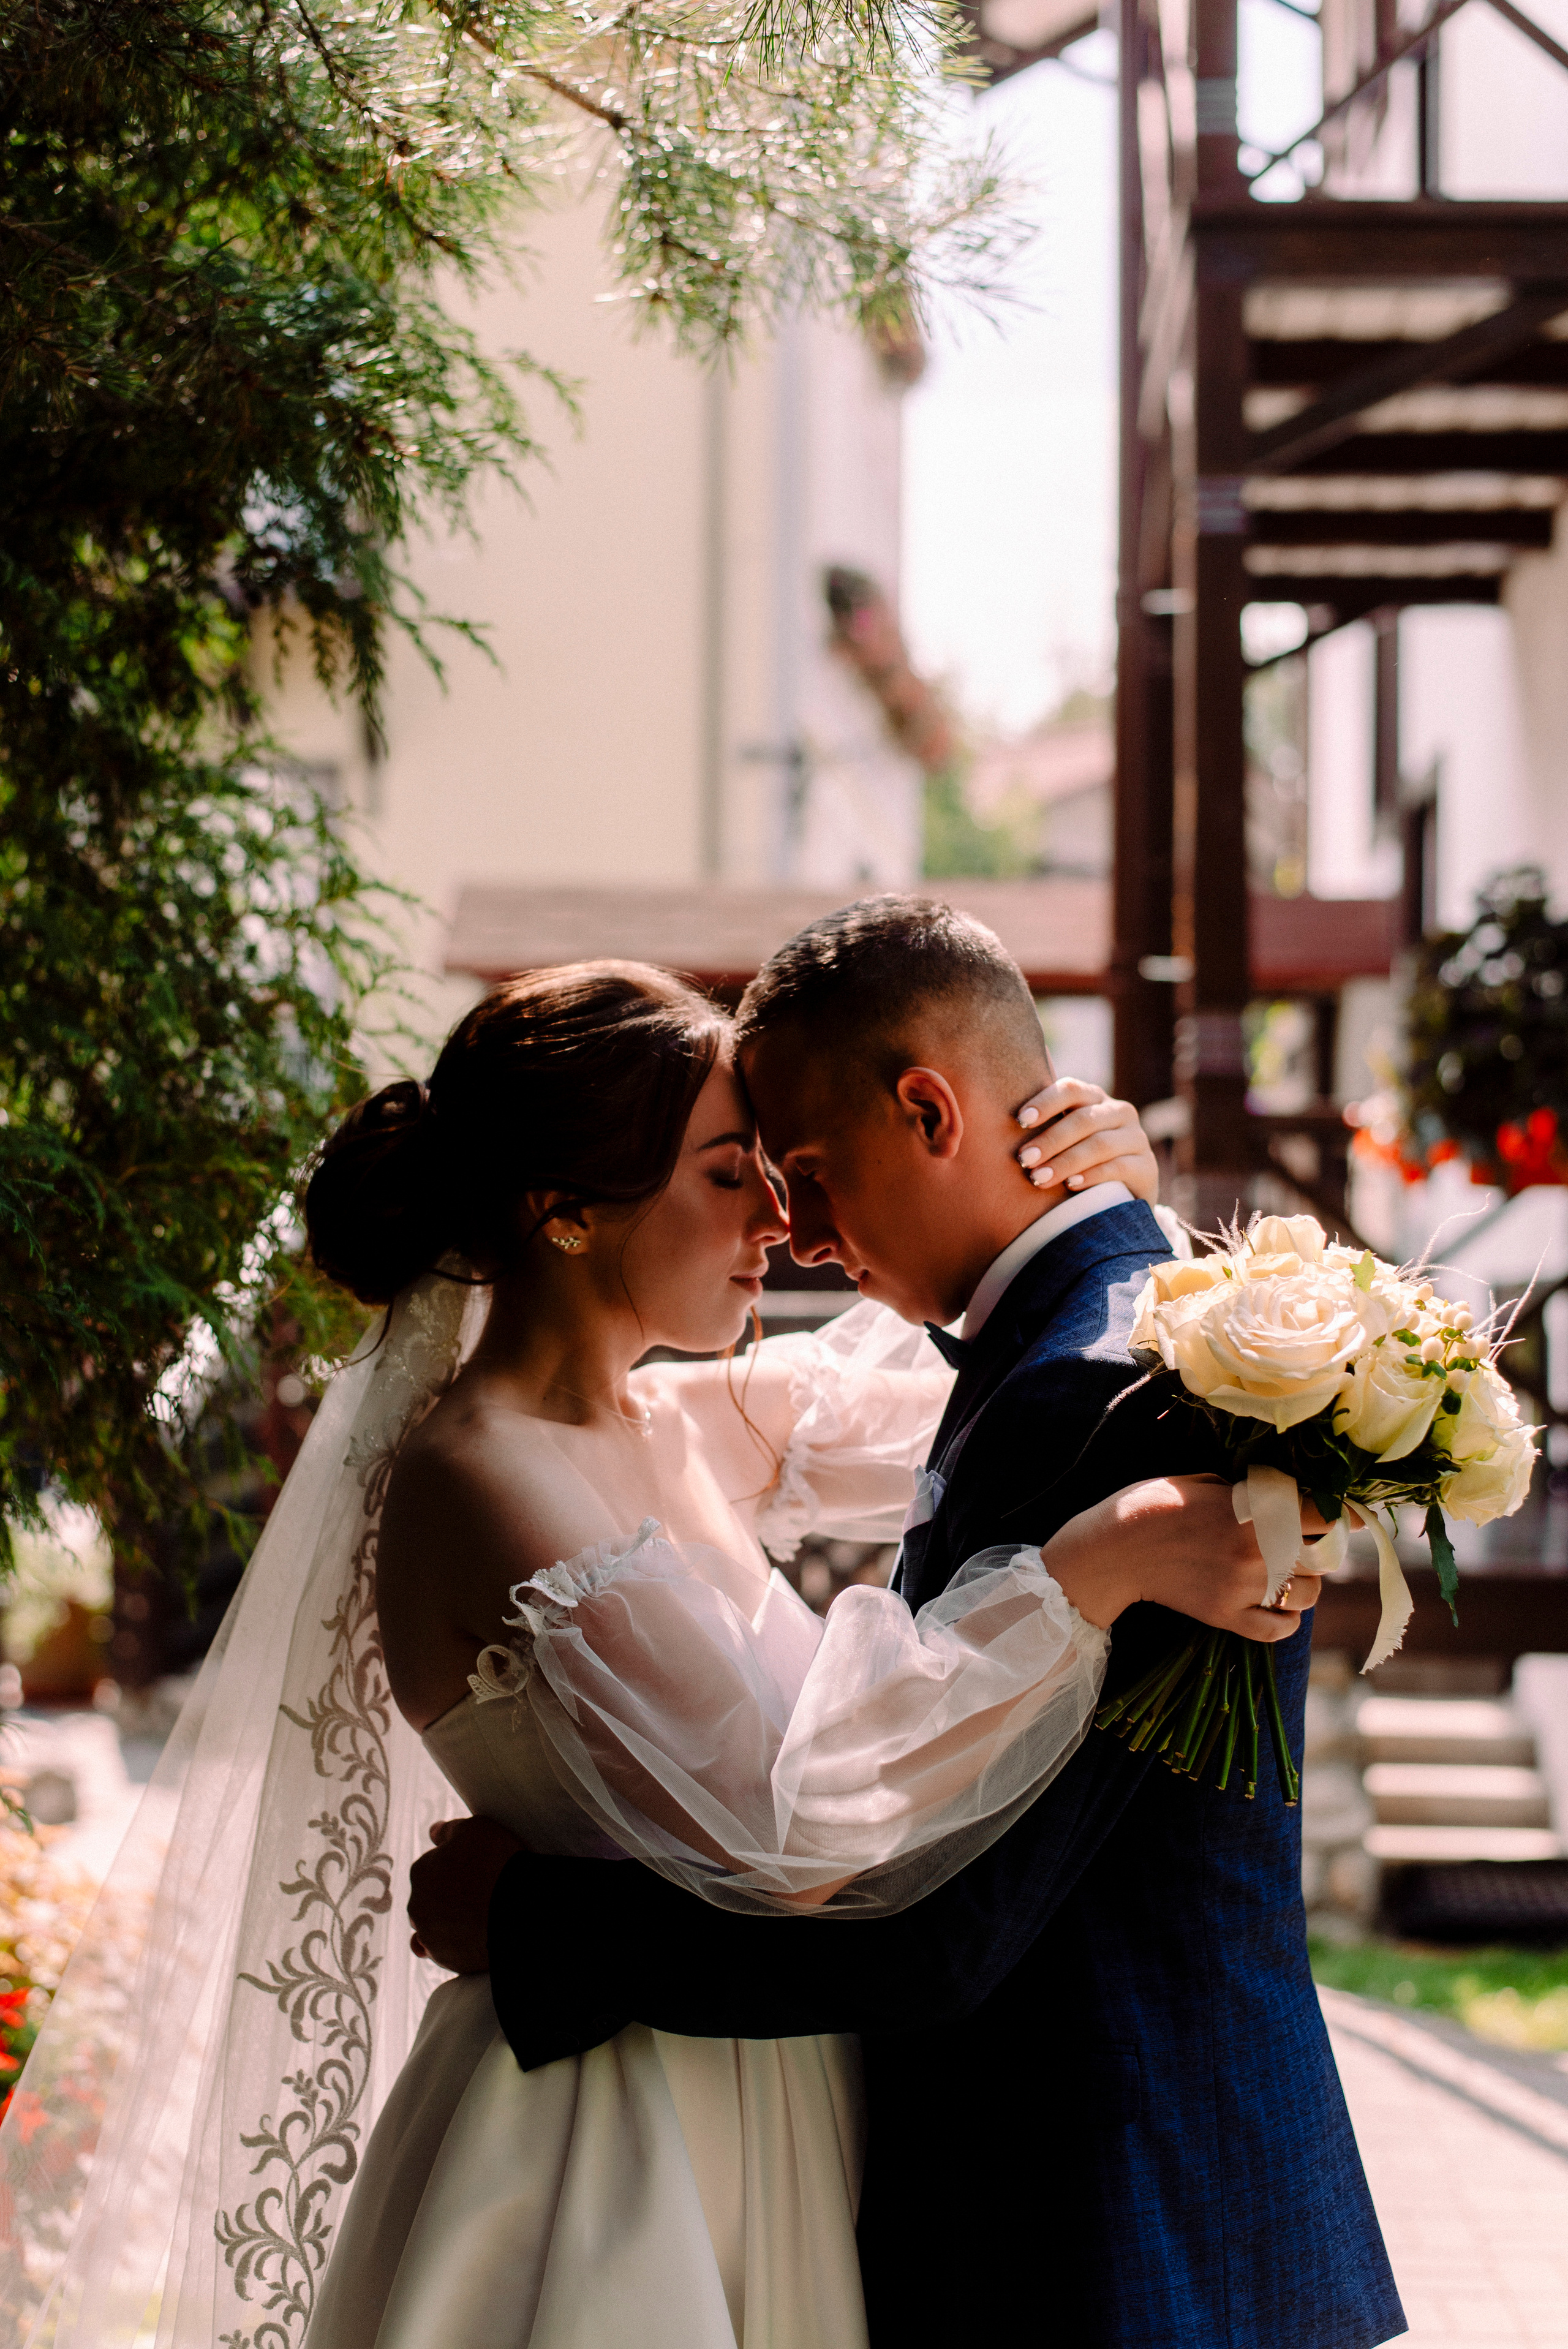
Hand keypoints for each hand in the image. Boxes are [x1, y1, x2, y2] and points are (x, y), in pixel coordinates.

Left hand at [408, 1815, 522, 1973]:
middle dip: (446, 1897)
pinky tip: (473, 1937)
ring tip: (479, 1917)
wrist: (521, 1909)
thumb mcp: (476, 1829)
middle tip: (478, 1893)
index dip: (455, 1868)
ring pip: (434, 1927)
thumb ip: (449, 1830)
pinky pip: (444, 1952)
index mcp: (421, 1871)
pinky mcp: (445, 1959)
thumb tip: (433, 1832)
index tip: (475, 1870)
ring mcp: (429, 1935)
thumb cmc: (499, 1863)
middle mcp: (417, 1904)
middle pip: (429, 1899)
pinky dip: (454, 1945)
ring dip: (448, 1922)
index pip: (432, 1867)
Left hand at [1013, 1079, 1158, 1203]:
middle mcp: (1119, 1113)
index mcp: (1095, 1099)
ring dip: (1065, 1161)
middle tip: (1024, 1159)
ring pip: (1100, 1144)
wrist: (1122, 1196)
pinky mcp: (1147, 1167)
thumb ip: (1043, 1126)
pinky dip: (1091, 1176)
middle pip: (1083, 1120)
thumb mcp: (1064, 1141)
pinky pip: (1118, 1167)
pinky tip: (1070, 1185)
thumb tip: (992, 1120)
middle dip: (1050, 1140)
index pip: (1071, 1089)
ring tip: (1038, 1178)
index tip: (1020, 1120)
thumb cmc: (1078, 1163)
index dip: (1045, 1102)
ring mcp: (1136, 1139)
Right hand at [1041, 1474, 1323, 1640]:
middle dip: (1322, 1546)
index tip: (1352, 1513)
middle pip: (1322, 1555)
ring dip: (1308, 1583)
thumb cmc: (1152, 1504)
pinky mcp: (1226, 1618)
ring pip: (1308, 1594)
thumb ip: (1245, 1492)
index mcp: (1252, 1514)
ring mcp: (1242, 1590)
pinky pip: (1278, 1629)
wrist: (1112, 1550)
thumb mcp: (1202, 1483)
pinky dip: (1288, 1620)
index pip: (1322, 1514)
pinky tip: (1281, 1607)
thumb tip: (1277, 1497)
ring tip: (1292, 1573)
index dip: (1344, 1512)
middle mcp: (1255, 1554)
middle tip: (1311, 1540)